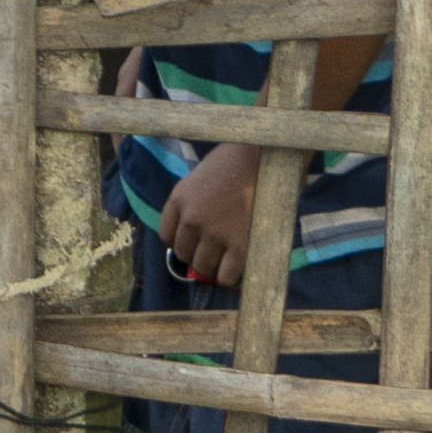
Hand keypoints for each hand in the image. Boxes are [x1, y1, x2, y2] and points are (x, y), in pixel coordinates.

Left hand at [156, 146, 271, 287]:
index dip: (181, 241)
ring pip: (202, 267)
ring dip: (213, 266)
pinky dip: (230, 276)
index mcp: (179, 199)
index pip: (166, 236)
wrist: (265, 156)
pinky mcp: (240, 246)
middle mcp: (192, 218)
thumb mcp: (200, 176)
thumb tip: (194, 231)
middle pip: (184, 254)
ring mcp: (215, 234)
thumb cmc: (236, 161)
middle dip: (197, 254)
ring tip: (227, 258)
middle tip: (214, 250)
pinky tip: (239, 265)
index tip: (194, 240)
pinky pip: (225, 276)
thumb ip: (193, 202)